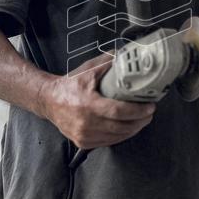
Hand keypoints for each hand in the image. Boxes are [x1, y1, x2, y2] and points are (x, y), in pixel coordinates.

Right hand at [39, 51, 154, 148]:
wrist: (48, 101)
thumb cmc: (70, 84)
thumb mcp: (88, 69)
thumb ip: (108, 62)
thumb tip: (127, 55)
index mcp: (88, 104)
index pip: (119, 111)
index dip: (138, 111)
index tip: (150, 107)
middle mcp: (86, 123)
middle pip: (121, 127)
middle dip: (140, 121)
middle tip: (149, 114)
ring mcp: (84, 135)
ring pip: (117, 137)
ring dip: (133, 130)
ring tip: (142, 120)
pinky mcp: (83, 143)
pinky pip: (108, 142)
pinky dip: (120, 136)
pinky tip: (128, 128)